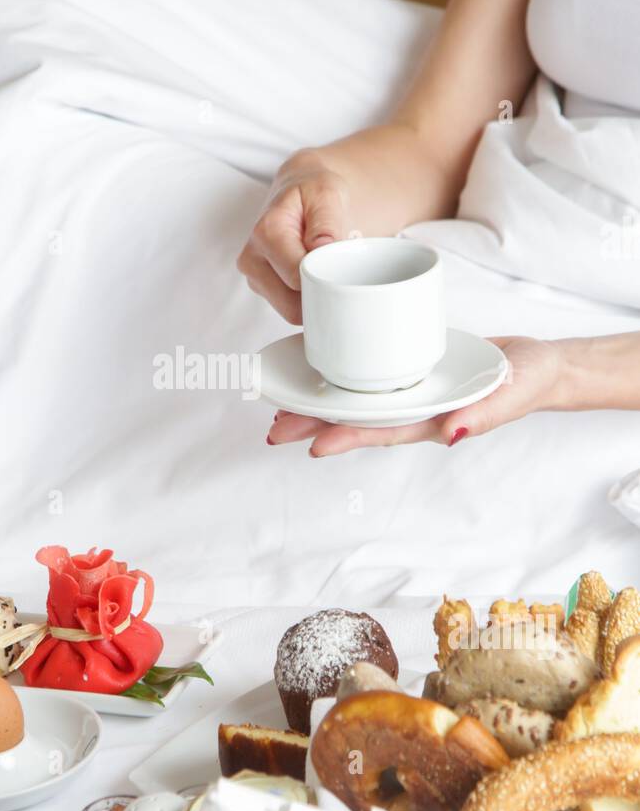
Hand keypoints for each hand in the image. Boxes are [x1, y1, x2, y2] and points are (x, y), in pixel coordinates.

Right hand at [237, 152, 358, 324]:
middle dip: (320, 294)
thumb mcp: (327, 193)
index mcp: (266, 233)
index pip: (299, 280)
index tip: (343, 265)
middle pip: (292, 305)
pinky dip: (308, 299)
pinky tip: (315, 277)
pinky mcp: (262, 288)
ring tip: (325, 270)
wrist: (302, 191)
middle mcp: (252, 258)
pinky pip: (290, 309)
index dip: (326, 279)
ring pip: (291, 312)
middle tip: (339, 270)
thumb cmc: (315, 192)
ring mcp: (255, 277)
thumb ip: (327, 222)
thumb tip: (321, 249)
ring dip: (314, 298)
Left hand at [266, 337, 563, 455]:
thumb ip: (483, 415)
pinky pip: (372, 377)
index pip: (381, 431)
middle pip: (358, 420)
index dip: (346, 438)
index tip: (312, 445)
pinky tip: (318, 372)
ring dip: (320, 406)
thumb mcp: (510, 396)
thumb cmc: (527, 384)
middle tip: (274, 428)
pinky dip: (344, 378)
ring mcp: (411, 394)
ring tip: (281, 409)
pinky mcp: (411, 370)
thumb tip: (451, 434)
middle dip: (315, 425)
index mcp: (432, 422)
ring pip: (358, 402)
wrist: (537, 366)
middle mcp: (414, 412)